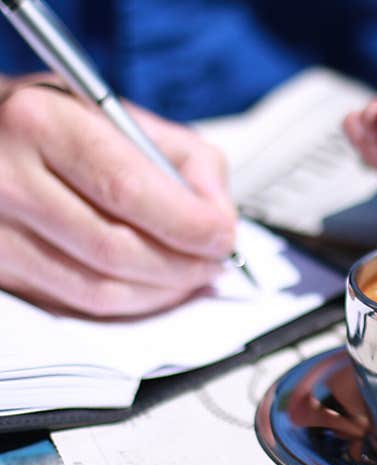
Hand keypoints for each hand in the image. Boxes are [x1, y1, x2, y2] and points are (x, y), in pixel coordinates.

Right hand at [0, 78, 236, 316]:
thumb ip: (184, 159)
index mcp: (41, 124)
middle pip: (116, 249)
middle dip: (183, 265)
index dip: (188, 224)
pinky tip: (155, 287)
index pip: (129, 190)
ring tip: (192, 276)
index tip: (223, 235)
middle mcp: (7, 178)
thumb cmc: (55, 125)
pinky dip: (130, 303)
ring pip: (98, 289)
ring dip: (161, 293)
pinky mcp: (0, 270)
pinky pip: (77, 305)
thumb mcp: (121, 115)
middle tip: (214, 261)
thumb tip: (218, 217)